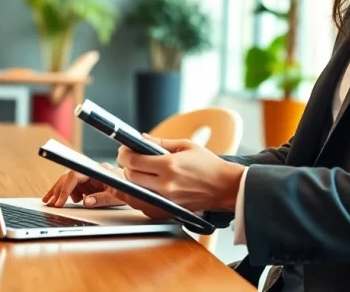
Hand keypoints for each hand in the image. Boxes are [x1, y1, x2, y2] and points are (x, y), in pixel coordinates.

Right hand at [41, 163, 126, 208]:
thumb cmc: (129, 188)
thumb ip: (101, 199)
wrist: (137, 188)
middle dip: (58, 189)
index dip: (66, 188)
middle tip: (49, 202)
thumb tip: (86, 202)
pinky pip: (75, 187)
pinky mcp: (90, 182)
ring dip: (60, 191)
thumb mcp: (117, 196)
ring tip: (51, 202)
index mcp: (98, 171)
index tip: (59, 201)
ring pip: (70, 181)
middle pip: (69, 177)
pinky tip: (65, 201)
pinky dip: (67, 194)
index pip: (76, 175)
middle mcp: (92, 171)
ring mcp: (90, 176)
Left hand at [116, 134, 244, 211]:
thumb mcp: (186, 145)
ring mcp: (166, 200)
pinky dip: (139, 196)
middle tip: (130, 160)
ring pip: (133, 194)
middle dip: (126, 167)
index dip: (124, 154)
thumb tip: (141, 138)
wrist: (225, 187)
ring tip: (136, 174)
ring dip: (130, 183)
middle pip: (130, 177)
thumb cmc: (208, 165)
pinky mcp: (168, 211)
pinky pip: (143, 206)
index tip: (124, 151)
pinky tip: (144, 187)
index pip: (134, 161)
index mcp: (169, 165)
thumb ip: (160, 142)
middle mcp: (165, 185)